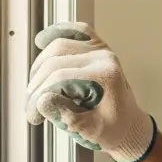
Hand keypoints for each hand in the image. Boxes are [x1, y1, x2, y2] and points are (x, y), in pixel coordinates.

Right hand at [25, 21, 155, 161]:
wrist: (129, 124)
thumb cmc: (113, 128)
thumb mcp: (90, 130)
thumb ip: (67, 116)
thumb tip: (42, 100)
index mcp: (105, 76)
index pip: (60, 78)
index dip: (39, 97)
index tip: (33, 115)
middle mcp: (104, 57)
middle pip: (55, 61)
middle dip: (37, 85)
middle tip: (32, 107)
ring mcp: (101, 49)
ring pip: (58, 46)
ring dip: (40, 66)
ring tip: (37, 89)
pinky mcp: (97, 47)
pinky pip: (76, 31)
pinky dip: (58, 33)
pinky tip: (43, 40)